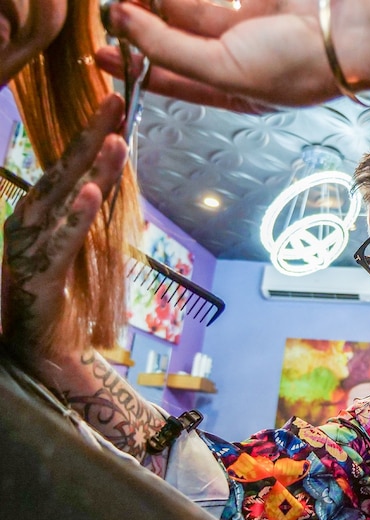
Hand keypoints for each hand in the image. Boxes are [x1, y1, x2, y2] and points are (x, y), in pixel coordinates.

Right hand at [1, 95, 127, 363]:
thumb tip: (104, 173)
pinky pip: (64, 239)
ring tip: (115, 138)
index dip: (90, 133)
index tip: (114, 103)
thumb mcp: (75, 239)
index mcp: (38, 209)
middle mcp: (30, 219)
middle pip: (65, 169)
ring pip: (67, 198)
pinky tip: (91, 190)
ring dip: (92, 168)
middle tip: (115, 101)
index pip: (68, 164)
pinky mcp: (43, 272)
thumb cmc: (58, 289)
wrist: (42, 344)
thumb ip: (84, 207)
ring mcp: (33, 244)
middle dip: (92, 134)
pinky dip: (79, 214)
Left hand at [96, 0, 341, 111]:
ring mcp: (245, 24)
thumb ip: (170, 48)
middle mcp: (235, 57)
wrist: (351, 33)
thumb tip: (120, 20)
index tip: (97, 54)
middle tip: (107, 6)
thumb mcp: (225, 70)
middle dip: (140, 24)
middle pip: (174, 39)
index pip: (172, 79)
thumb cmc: (298, 66)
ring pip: (188, 7)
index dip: (134, 66)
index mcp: (231, 90)